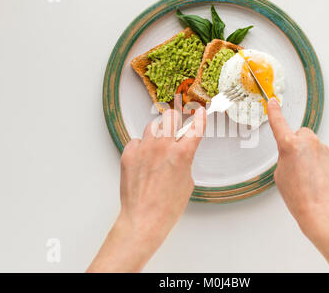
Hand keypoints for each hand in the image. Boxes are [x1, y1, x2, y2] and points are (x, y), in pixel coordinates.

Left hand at [88, 108, 205, 271]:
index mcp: (182, 154)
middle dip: (174, 119)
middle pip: (170, 117)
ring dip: (157, 133)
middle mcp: (163, 147)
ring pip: (152, 126)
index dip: (200, 118)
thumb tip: (179, 154)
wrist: (144, 218)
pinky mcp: (128, 155)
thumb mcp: (187, 182)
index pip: (195, 128)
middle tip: (174, 125)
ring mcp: (144, 149)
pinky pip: (136, 141)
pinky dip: (141, 146)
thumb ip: (184, 162)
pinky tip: (143, 158)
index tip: (200, 111)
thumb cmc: (167, 207)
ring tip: (157, 145)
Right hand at [266, 98, 328, 239]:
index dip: (274, 112)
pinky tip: (317, 181)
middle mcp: (309, 143)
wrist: (322, 210)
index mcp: (290, 146)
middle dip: (297, 145)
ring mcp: (324, 150)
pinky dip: (320, 166)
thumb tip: (294, 156)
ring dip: (309, 157)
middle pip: (300, 135)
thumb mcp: (280, 175)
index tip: (273, 102)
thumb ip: (285, 158)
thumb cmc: (300, 197)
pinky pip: (324, 157)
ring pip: (313, 147)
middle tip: (294, 165)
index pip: (279, 123)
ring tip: (307, 178)